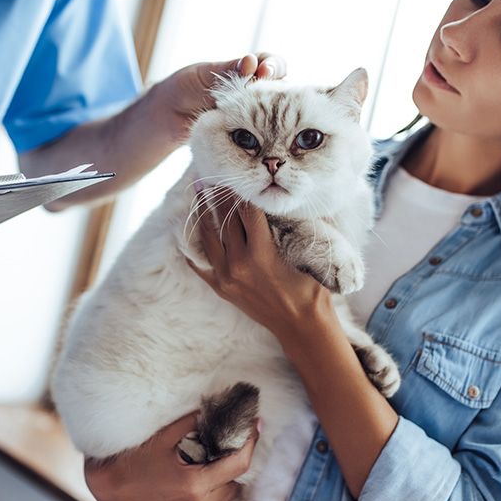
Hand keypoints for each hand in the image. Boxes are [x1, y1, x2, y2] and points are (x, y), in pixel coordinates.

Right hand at [84, 411, 258, 500]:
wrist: (108, 489)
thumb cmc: (133, 461)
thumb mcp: (163, 437)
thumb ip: (192, 422)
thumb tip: (216, 408)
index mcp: (193, 485)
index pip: (238, 464)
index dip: (250, 442)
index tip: (255, 425)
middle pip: (234, 481)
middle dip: (233, 460)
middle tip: (227, 440)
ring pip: (225, 497)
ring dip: (223, 479)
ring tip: (208, 461)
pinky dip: (212, 493)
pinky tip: (200, 478)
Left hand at [153, 53, 287, 142]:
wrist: (171, 116)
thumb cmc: (187, 88)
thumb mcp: (204, 74)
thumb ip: (229, 70)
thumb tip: (251, 62)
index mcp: (250, 70)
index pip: (272, 63)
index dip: (273, 66)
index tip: (264, 71)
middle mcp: (259, 91)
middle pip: (282, 87)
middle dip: (277, 89)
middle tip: (265, 92)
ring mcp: (256, 114)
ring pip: (277, 111)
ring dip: (274, 113)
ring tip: (265, 115)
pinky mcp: (250, 134)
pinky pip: (264, 133)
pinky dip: (264, 133)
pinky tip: (260, 136)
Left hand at [187, 190, 333, 342]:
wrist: (301, 326)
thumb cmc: (311, 289)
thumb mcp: (308, 253)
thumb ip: (301, 225)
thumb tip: (301, 198)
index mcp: (262, 253)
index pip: (247, 211)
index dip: (242, 191)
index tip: (237, 175)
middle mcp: (239, 264)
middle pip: (225, 220)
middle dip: (220, 196)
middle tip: (214, 175)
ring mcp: (227, 277)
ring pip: (208, 237)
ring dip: (203, 213)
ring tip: (200, 193)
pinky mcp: (221, 288)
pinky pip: (199, 264)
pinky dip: (193, 246)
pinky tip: (189, 230)